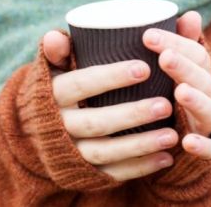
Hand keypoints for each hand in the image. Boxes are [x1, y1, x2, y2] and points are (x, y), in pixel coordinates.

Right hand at [40, 30, 177, 181]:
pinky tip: (166, 157)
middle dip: (132, 115)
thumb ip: (59, 50)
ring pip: (106, 152)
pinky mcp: (87, 172)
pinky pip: (113, 174)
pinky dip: (141, 167)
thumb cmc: (60, 87)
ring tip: (172, 135)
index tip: (144, 69)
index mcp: (54, 94)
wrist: (38, 131)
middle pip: (96, 122)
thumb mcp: (54, 68)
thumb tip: (55, 36)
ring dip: (141, 145)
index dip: (110, 77)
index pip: (80, 84)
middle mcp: (61, 125)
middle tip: (165, 105)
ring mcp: (73, 152)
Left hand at [142, 11, 210, 159]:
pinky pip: (210, 150)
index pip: (196, 53)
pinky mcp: (208, 150)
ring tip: (180, 92)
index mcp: (200, 74)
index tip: (147, 35)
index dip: (176, 42)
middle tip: (164, 56)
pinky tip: (187, 142)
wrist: (191, 145)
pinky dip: (202, 146)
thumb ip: (180, 45)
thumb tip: (191, 13)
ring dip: (197, 100)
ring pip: (210, 110)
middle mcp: (208, 96)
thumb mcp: (175, 71)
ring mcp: (208, 124)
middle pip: (203, 78)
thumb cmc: (175, 98)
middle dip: (184, 67)